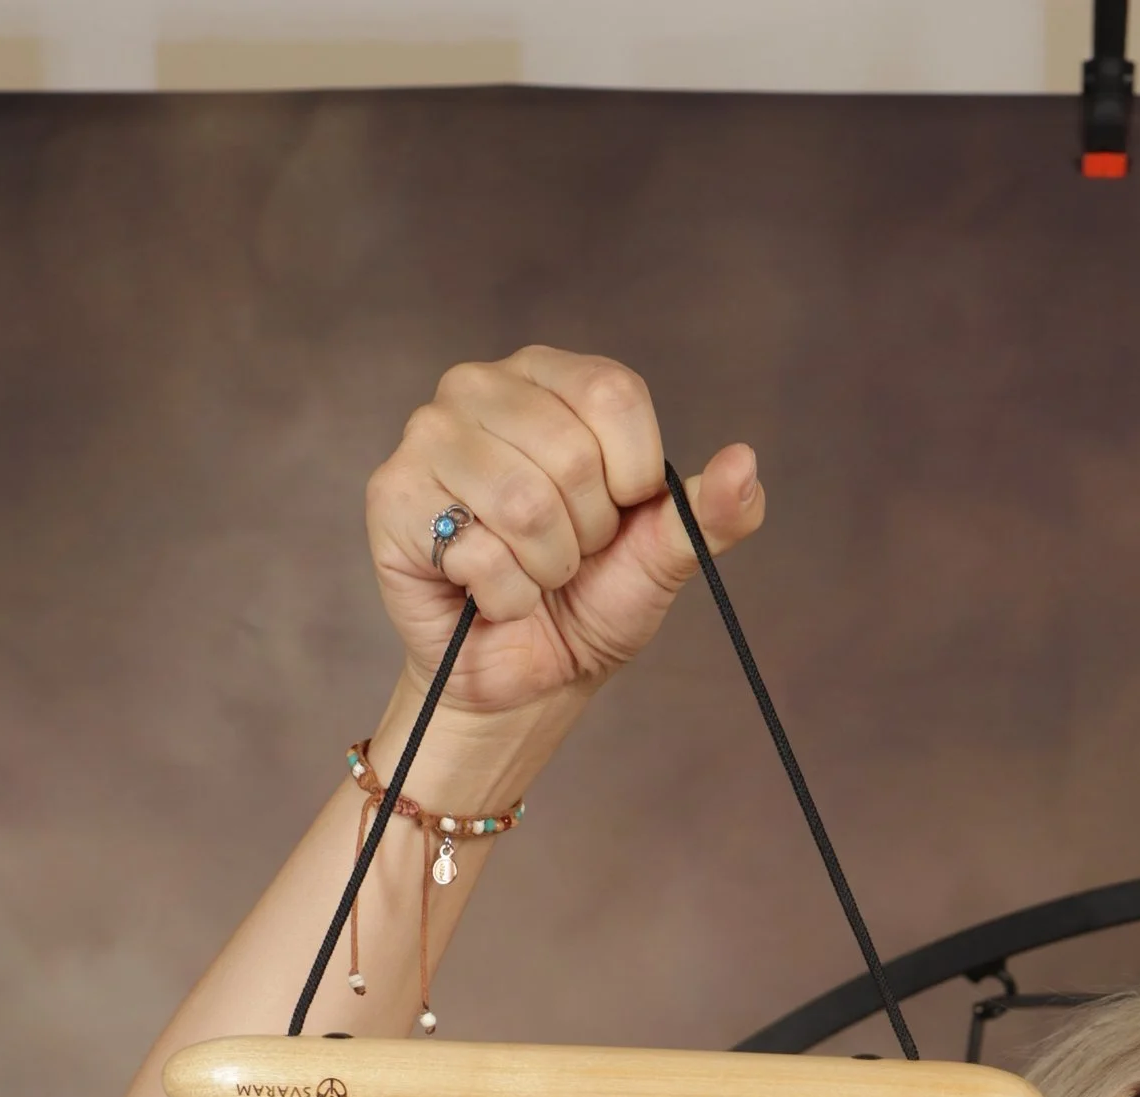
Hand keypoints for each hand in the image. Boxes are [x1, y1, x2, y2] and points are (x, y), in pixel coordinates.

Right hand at [365, 346, 762, 721]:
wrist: (528, 677)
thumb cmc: (588, 601)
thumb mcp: (664, 554)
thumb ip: (710, 511)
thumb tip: (746, 464)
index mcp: (549, 377)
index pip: (612, 395)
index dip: (633, 477)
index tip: (618, 515)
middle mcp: (480, 387)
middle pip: (571, 453)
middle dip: (586, 533)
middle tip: (565, 555)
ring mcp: (428, 437)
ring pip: (524, 504)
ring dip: (545, 570)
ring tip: (530, 575)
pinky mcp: (392, 497)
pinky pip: (480, 553)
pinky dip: (504, 597)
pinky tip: (487, 594)